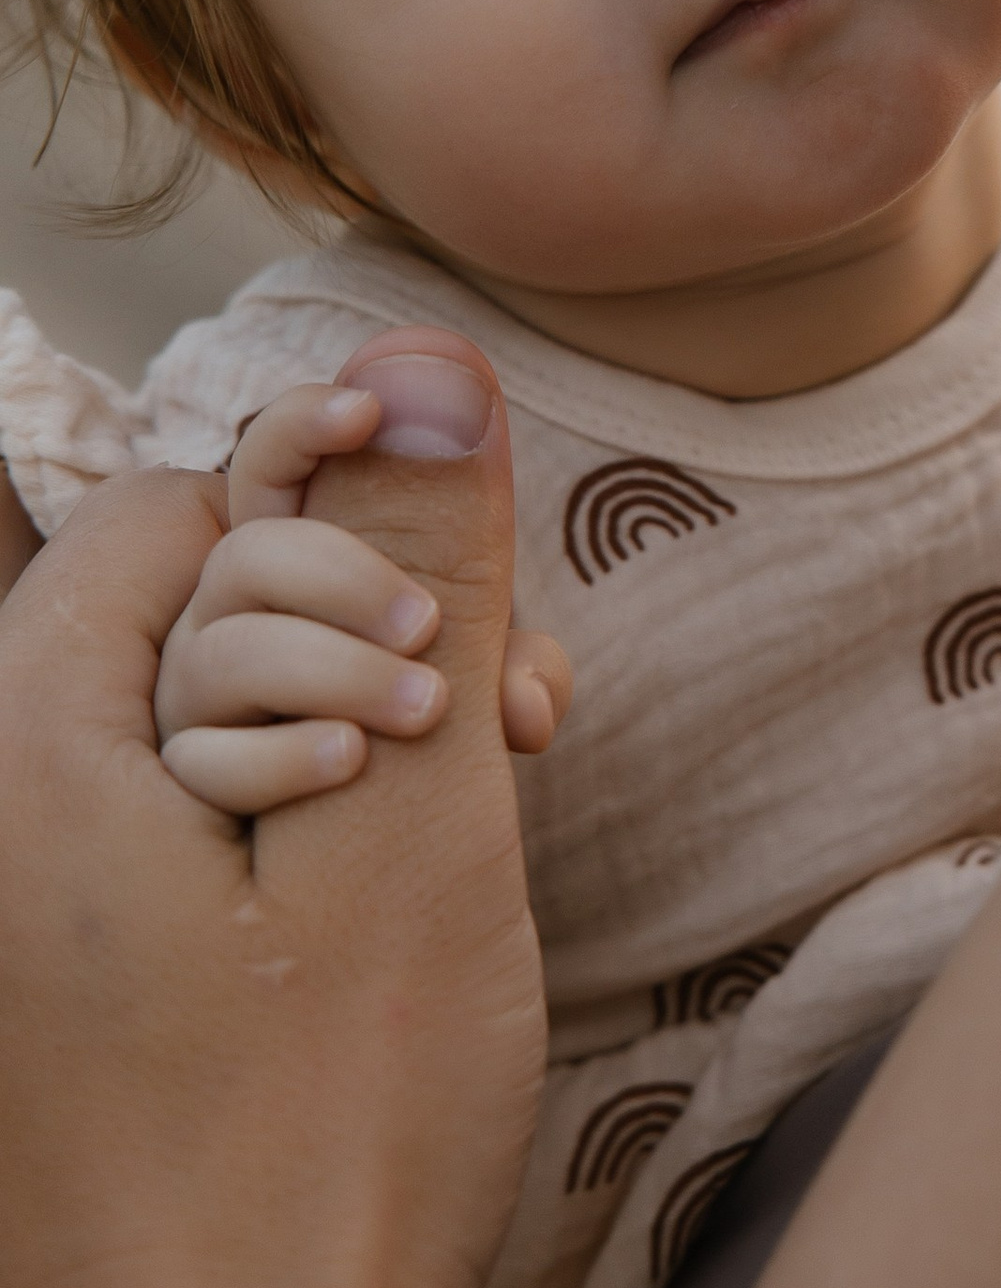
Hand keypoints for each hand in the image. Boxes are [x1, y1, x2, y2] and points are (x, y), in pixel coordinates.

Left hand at [0, 331, 549, 1287]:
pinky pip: (172, 859)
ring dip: (355, 735)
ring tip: (483, 810)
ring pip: (192, 741)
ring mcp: (14, 949)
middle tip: (505, 730)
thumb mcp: (410, 830)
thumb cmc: (319, 1163)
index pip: (166, 513)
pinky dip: (297, 844)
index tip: (473, 612)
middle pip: (179, 620)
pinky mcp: (54, 1034)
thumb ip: (419, 575)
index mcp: (25, 760)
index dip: (338, 522)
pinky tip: (403, 906)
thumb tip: (425, 356)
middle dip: (365, 631)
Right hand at [152, 361, 571, 815]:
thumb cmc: (430, 740)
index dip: (306, 423)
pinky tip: (354, 760)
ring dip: (337, 671)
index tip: (369, 410)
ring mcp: (200, 700)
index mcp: (302, 563)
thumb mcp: (483, 680)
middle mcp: (234, 618)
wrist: (385, 877)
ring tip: (431, 705)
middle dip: (346, 575)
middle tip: (430, 622)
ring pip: (221, 655)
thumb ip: (503, 645)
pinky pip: (206, 763)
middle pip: (250, 555)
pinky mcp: (192, 780)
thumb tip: (521, 672)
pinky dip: (283, 760)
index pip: (275, 466)